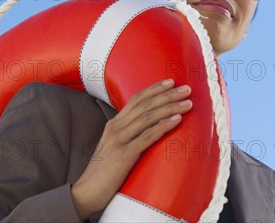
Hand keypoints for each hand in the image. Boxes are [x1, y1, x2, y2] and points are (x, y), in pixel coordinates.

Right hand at [70, 79, 191, 219]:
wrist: (86, 192)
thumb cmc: (105, 171)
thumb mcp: (115, 146)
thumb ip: (129, 134)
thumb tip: (150, 127)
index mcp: (114, 124)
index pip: (136, 99)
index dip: (154, 89)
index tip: (171, 81)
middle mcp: (116, 127)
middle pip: (145, 105)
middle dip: (168, 95)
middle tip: (187, 89)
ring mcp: (119, 140)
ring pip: (148, 117)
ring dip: (170, 108)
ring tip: (188, 103)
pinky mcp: (123, 155)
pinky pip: (147, 136)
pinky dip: (163, 126)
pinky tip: (177, 120)